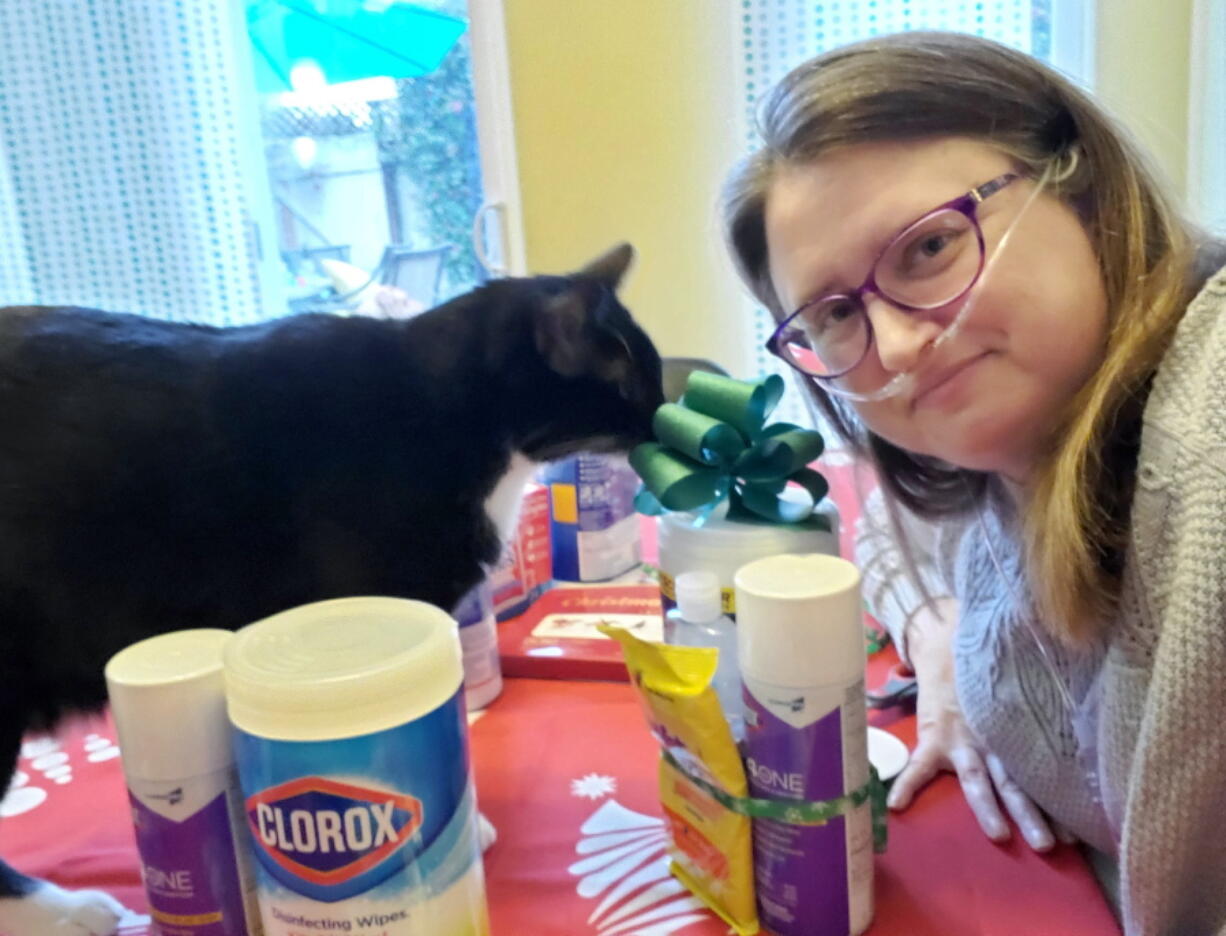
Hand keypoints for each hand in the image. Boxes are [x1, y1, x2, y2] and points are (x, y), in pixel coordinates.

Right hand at [888, 598, 1056, 851]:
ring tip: (998, 835)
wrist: (947, 649)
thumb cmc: (983, 680)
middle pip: (1013, 785)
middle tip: (1046, 845)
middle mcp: (991, 743)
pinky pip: (917, 766)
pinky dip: (906, 784)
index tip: (1076, 835)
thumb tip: (1073, 749)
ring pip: (976, 780)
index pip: (1038, 775)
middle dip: (1029, 815)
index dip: (1056, 804)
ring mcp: (960, 742)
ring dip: (987, 808)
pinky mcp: (932, 738)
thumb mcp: (1015, 699)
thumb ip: (1033, 724)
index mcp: (1012, 738)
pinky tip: (896, 805)